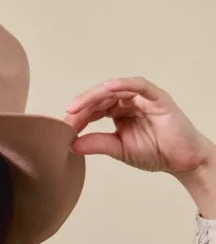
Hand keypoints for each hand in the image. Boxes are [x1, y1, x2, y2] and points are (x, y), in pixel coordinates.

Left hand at [63, 77, 214, 178]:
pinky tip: (108, 88)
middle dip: (81, 107)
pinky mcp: (156, 97)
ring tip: (76, 106)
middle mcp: (129, 101)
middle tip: (65, 118)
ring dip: (94, 96)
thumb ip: (97, 144)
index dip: (78, 117)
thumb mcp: (118, 149)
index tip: (62, 129)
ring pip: (114, 89)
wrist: (180, 160)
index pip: (94, 110)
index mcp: (118, 112)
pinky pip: (138, 85)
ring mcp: (142, 97)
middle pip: (100, 97)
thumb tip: (71, 145)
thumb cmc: (154, 152)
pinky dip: (123, 84)